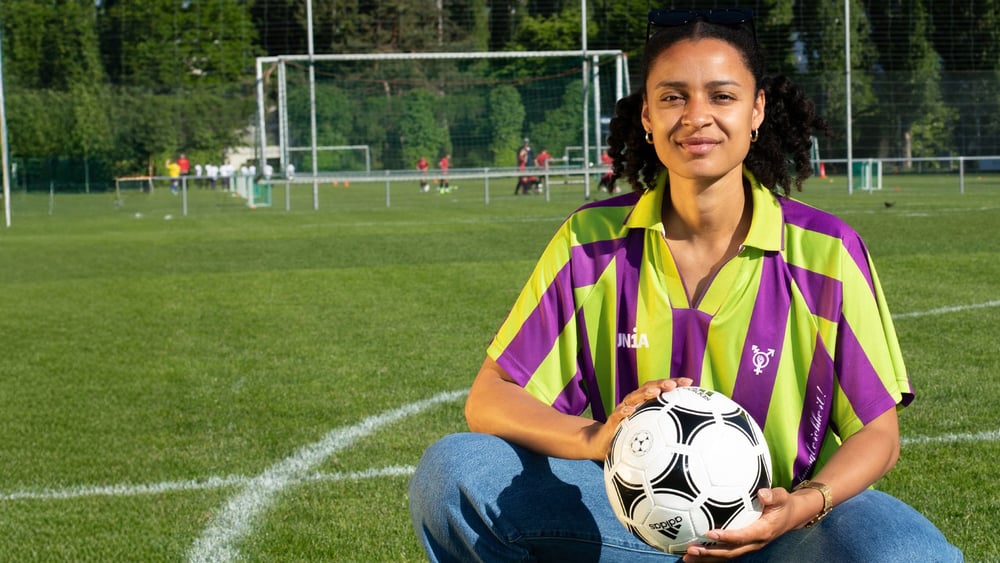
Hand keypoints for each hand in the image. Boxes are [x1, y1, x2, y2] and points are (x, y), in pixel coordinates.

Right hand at [592, 378, 693, 458]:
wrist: (604, 445)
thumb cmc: (630, 439)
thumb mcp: (649, 435)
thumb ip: (665, 431)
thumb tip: (692, 439)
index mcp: (645, 404)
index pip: (660, 389)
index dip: (674, 383)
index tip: (689, 381)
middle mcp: (634, 403)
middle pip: (648, 388)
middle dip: (661, 384)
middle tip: (673, 384)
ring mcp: (623, 410)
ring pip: (634, 397)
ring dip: (645, 393)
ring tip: (656, 391)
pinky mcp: (612, 421)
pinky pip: (617, 415)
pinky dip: (623, 411)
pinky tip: (630, 410)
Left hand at [681, 487, 801, 561]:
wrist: (789, 516)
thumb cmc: (782, 504)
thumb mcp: (782, 497)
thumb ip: (773, 495)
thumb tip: (762, 493)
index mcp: (762, 532)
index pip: (743, 537)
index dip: (727, 537)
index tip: (709, 533)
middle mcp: (754, 543)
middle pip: (730, 552)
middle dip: (711, 553)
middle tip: (692, 549)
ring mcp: (748, 546)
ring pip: (726, 556)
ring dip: (707, 558)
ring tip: (687, 556)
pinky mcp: (742, 545)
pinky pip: (726, 552)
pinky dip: (710, 554)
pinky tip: (693, 552)